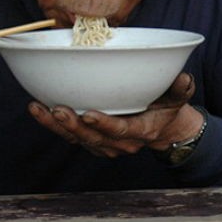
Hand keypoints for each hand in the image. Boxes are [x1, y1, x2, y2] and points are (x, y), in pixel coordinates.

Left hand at [28, 72, 201, 157]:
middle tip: (58, 109)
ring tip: (37, 109)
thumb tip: (184, 78)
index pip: (120, 131)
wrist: (162, 128)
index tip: (89, 114)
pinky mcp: (91, 139)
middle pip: (92, 138)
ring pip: (76, 138)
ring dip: (55, 125)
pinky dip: (52, 124)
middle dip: (73, 125)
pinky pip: (69, 135)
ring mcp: (103, 143)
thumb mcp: (178, 98)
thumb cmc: (167, 107)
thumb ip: (180, 89)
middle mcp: (119, 142)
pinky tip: (37, 109)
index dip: (104, 125)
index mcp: (140, 131)